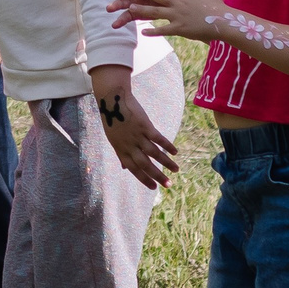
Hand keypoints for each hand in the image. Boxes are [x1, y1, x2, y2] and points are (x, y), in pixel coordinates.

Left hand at [91, 68, 178, 189]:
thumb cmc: (113, 120)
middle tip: (169, 185)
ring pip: (153, 153)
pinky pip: (158, 138)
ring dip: (166, 162)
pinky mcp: (144, 125)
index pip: (133, 169)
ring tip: (176, 170)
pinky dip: (167, 145)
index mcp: (120, 149)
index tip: (154, 188)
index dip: (144, 179)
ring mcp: (137, 135)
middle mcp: (129, 145)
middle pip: (144, 164)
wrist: (112, 99)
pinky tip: (175, 152)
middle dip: (157, 176)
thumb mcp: (113, 140)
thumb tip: (124, 168)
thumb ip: (120, 154)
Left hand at [111, 0, 225, 43]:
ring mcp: (179, 15)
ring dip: (143, 10)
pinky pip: (164, 30)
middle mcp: (180, 2)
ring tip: (130, 8)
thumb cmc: (216, 6)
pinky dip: (153, 31)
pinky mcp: (181, 28)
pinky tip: (143, 32)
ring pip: (157, 12)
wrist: (225, 22)